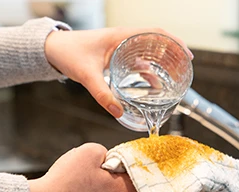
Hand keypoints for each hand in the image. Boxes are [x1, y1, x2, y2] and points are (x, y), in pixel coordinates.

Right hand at [20, 143, 135, 191]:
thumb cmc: (66, 181)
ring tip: (87, 172)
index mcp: (122, 190)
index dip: (134, 160)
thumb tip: (107, 157)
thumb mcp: (90, 150)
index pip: (140, 173)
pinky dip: (93, 186)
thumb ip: (106, 150)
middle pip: (125, 180)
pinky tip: (80, 181)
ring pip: (110, 187)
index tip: (128, 153)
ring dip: (103, 177)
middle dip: (116, 168)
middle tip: (104, 161)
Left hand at [44, 27, 193, 117]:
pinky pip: (138, 61)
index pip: (156, 32)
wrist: (52, 49)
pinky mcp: (116, 55)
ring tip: (174, 77)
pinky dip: (148, 71)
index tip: (186, 54)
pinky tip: (153, 84)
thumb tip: (118, 112)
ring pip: (148, 52)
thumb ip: (102, 95)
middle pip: (156, 42)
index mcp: (121, 36)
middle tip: (185, 68)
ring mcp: (121, 47)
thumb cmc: (68, 53)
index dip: (174, 41)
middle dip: (173, 54)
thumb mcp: (87, 75)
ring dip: (161, 63)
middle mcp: (124, 39)